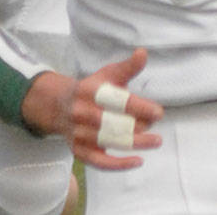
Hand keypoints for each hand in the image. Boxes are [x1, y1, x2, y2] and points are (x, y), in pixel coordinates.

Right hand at [22, 48, 162, 170]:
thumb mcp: (107, 75)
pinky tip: (138, 161)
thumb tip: (143, 52)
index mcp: (89, 91)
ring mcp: (78, 133)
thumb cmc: (92, 89)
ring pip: (109, 141)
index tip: (158, 113)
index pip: (117, 100)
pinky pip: (99, 161)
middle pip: (114, 123)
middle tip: (155, 126)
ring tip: (156, 141)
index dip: (140, 107)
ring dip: (135, 143)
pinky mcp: (78, 150)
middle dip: (139, 126)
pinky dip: (119, 164)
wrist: (58, 106)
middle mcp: (81, 112)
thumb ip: (127, 67)